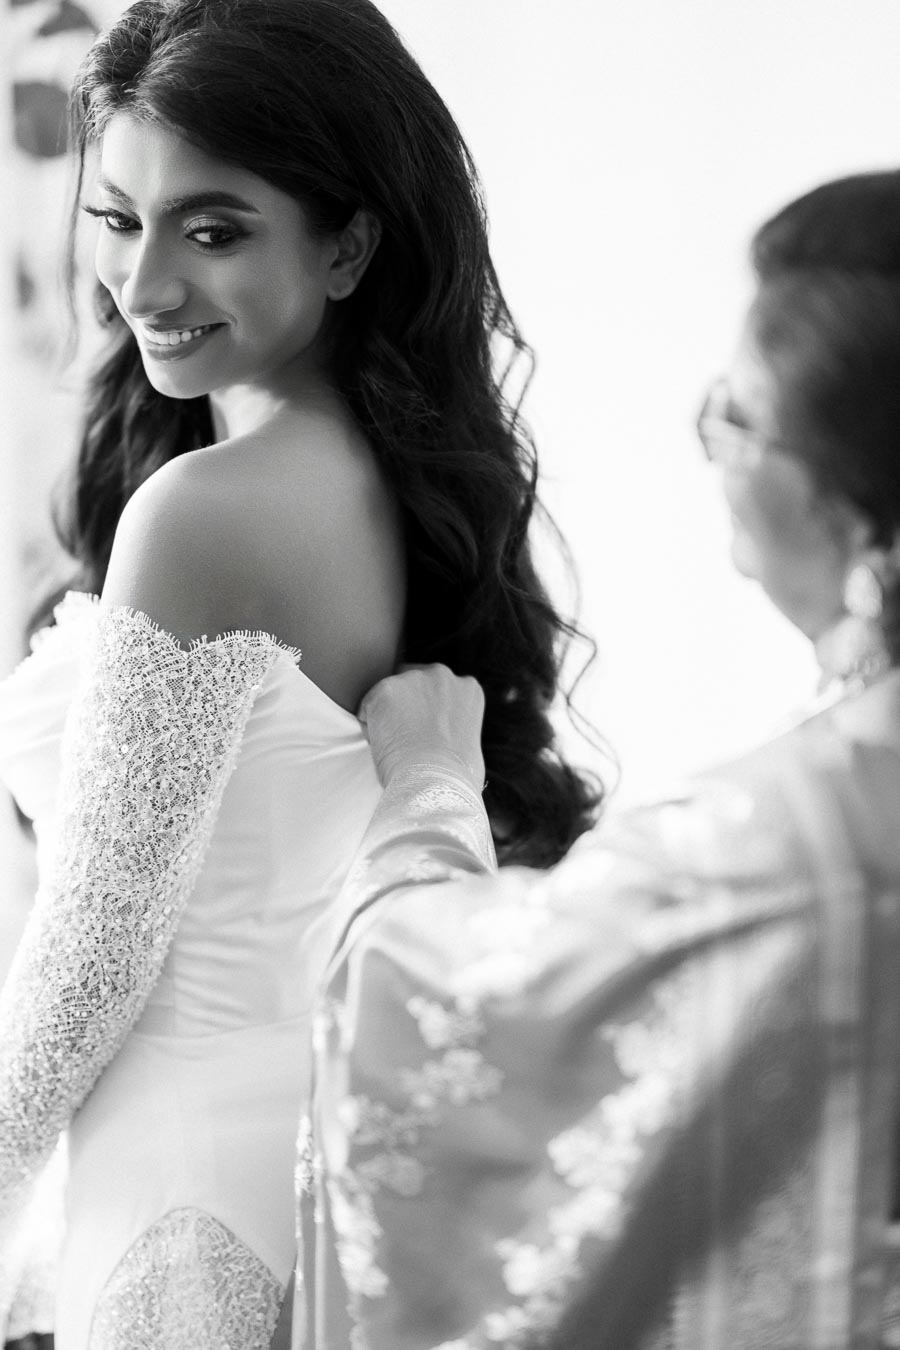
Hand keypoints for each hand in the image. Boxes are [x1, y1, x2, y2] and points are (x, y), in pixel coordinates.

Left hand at [359, 664, 485, 788]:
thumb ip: (456, 727)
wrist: (435, 783)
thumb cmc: (455, 778)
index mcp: (467, 687)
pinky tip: (382, 746)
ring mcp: (413, 679)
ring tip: (395, 747)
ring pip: (389, 694)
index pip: (438, 691)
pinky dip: (369, 726)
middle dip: (407, 706)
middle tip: (405, 739)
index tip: (423, 735)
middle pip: (412, 683)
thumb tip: (445, 737)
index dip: (428, 714)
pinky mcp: (385, 690)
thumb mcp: (470, 743)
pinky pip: (367, 707)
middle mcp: (441, 675)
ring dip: (387, 715)